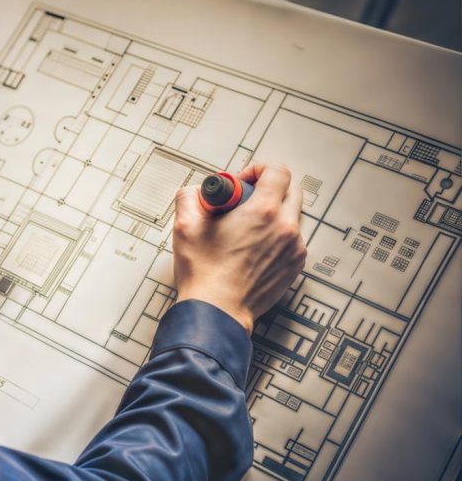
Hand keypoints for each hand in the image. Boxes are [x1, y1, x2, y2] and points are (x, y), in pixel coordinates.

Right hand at [171, 163, 306, 331]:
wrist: (217, 311)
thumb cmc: (204, 273)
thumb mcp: (185, 225)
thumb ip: (190, 196)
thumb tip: (196, 191)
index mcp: (263, 212)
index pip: (278, 171)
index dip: (258, 169)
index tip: (242, 182)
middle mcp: (285, 228)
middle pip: (291, 190)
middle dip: (268, 189)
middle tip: (243, 203)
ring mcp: (294, 249)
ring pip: (292, 216)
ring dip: (273, 214)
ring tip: (246, 230)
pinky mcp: (295, 266)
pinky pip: (292, 240)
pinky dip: (276, 237)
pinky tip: (252, 249)